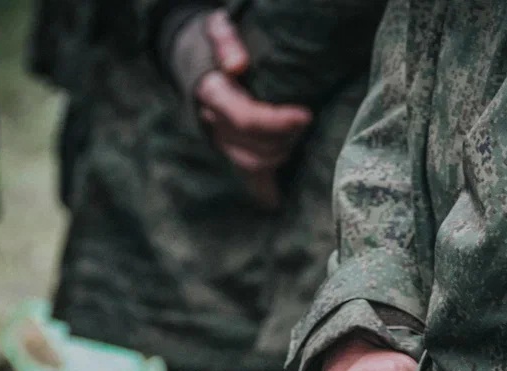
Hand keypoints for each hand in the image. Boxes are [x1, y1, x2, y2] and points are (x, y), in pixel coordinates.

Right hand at [195, 10, 312, 208]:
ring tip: (297, 138)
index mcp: (214, 95)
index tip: (305, 116)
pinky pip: (246, 178)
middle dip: (285, 139)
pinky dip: (262, 191)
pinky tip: (275, 203)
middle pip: (254, 147)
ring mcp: (221, 142)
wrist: (202, 64)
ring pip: (252, 164)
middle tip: (305, 122)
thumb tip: (238, 64)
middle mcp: (214, 124)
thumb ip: (225, 41)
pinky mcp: (231, 152)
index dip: (278, 122)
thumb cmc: (219, 45)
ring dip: (281, 156)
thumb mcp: (218, 31)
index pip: (247, 119)